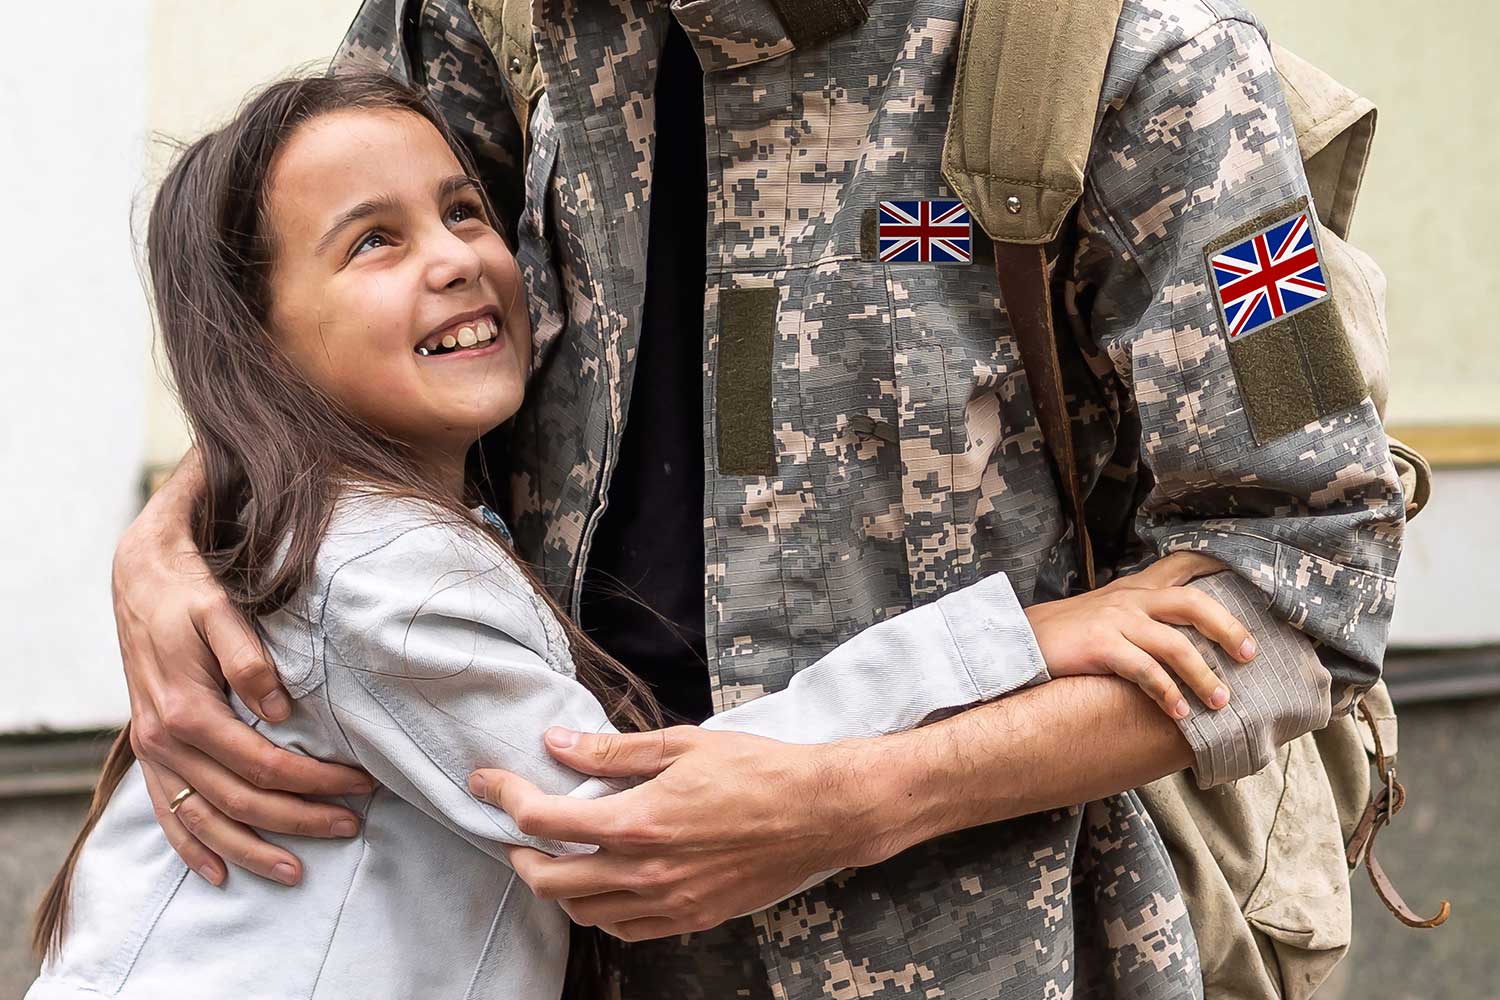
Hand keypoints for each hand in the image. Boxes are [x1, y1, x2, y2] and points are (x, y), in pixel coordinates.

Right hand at [115, 451, 371, 885]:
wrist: (141, 578)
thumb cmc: (190, 591)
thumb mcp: (222, 610)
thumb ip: (249, 660)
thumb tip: (281, 709)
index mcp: (188, 710)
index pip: (265, 764)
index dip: (316, 781)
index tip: (361, 784)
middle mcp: (164, 740)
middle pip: (241, 801)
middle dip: (299, 820)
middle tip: (350, 827)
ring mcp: (152, 751)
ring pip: (205, 819)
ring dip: (250, 850)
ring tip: (295, 871)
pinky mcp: (148, 750)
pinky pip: (166, 812)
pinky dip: (192, 847)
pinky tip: (216, 874)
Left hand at [468, 726, 869, 941]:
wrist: (820, 813)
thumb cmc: (758, 771)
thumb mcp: (682, 745)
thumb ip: (613, 752)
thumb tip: (558, 744)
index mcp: (638, 822)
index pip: (546, 821)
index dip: (506, 799)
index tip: (488, 783)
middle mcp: (646, 872)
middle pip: (550, 881)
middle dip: (518, 854)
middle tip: (514, 830)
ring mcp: (669, 902)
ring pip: (584, 913)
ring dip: (557, 887)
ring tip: (555, 858)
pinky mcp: (692, 917)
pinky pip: (627, 930)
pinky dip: (602, 912)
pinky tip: (604, 887)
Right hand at [1025, 552, 1255, 720]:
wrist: (1016, 640)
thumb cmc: (1066, 635)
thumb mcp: (1106, 613)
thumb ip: (1142, 616)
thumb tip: (1184, 637)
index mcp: (1134, 588)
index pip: (1183, 564)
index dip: (1219, 565)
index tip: (1253, 576)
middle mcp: (1130, 599)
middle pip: (1193, 603)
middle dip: (1227, 628)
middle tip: (1250, 655)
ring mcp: (1115, 620)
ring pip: (1175, 644)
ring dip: (1203, 676)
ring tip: (1221, 701)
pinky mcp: (1100, 645)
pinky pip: (1144, 670)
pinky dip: (1167, 693)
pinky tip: (1179, 713)